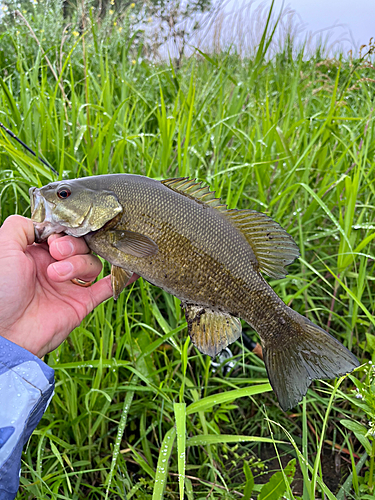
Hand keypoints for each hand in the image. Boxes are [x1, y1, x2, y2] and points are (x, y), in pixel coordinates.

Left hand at [0, 215, 112, 356]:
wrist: (4, 333)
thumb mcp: (2, 247)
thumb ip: (20, 225)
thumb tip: (44, 220)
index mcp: (36, 252)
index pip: (63, 232)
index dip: (63, 230)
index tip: (56, 235)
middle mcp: (55, 266)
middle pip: (80, 245)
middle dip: (71, 246)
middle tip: (57, 253)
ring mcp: (70, 285)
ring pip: (92, 262)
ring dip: (79, 264)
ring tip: (57, 276)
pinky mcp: (82, 302)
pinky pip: (107, 287)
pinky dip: (120, 277)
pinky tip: (130, 268)